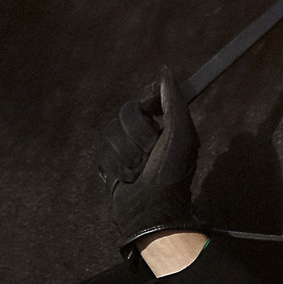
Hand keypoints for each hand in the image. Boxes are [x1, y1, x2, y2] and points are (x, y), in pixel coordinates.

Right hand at [105, 68, 204, 256]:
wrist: (149, 212)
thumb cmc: (171, 174)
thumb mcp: (180, 134)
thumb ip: (174, 101)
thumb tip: (165, 71)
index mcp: (165, 124)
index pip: (147, 97)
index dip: (147, 102)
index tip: (150, 111)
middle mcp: (146, 134)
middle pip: (126, 112)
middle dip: (137, 134)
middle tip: (149, 152)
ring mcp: (127, 148)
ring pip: (111, 131)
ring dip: (126, 153)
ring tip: (138, 169)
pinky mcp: (111, 163)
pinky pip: (102, 151)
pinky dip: (115, 165)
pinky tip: (127, 178)